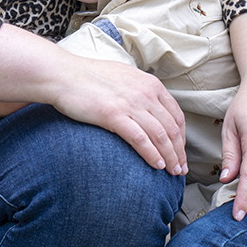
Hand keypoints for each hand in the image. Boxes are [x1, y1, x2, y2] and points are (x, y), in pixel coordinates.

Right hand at [0, 23, 186, 175]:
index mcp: (150, 84)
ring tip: (172, 172)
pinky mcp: (114, 115)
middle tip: (181, 169)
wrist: (64, 75)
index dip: (182, 137)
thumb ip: (140, 90)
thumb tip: (149, 106)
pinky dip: (152, 154)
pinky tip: (156, 165)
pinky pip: (140, 139)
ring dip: (170, 157)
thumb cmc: (90, 77)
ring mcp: (130, 104)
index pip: (176, 114)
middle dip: (179, 152)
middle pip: (172, 128)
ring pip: (160, 136)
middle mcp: (145, 93)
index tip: (181, 151)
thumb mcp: (124, 77)